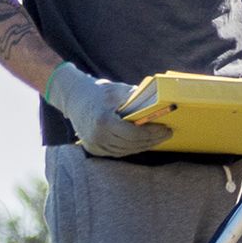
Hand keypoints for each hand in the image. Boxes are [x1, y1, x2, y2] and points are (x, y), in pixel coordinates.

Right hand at [44, 60, 173, 159]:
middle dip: (153, 140)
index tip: (166, 128)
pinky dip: (133, 147)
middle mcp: (97, 137)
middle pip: (132, 144)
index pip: (133, 134)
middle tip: (168, 133)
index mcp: (103, 121)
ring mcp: (94, 145)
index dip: (152, 133)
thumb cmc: (99, 92)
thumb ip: (138, 98)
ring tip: (159, 138)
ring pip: (126, 150)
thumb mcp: (118, 91)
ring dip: (144, 145)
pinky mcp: (94, 149)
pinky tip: (144, 141)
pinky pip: (118, 152)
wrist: (73, 98)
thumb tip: (160, 104)